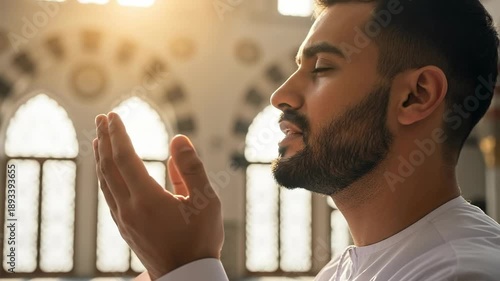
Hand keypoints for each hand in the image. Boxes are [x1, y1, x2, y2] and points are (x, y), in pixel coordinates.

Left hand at [93, 112, 223, 279]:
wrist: (187, 276)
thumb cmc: (201, 239)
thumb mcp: (206, 201)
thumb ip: (191, 168)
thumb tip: (178, 139)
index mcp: (148, 200)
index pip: (124, 158)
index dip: (118, 135)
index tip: (114, 116)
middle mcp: (129, 209)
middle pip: (108, 167)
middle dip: (104, 140)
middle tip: (102, 119)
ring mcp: (124, 220)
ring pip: (104, 182)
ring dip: (100, 158)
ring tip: (99, 140)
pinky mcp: (125, 228)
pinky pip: (108, 196)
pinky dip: (104, 177)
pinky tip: (108, 171)